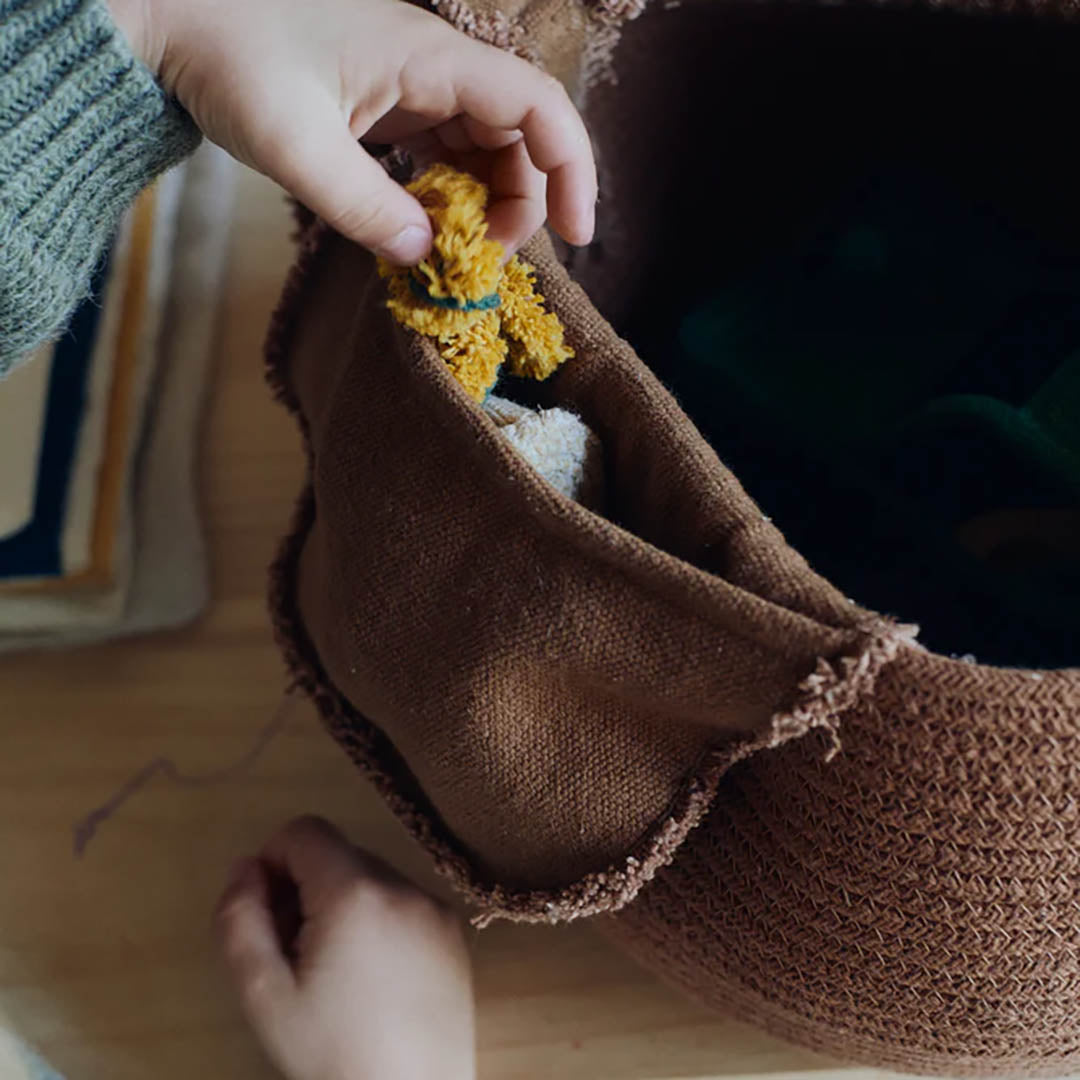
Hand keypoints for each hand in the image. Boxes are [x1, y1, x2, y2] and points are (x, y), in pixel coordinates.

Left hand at [107, 0, 596, 263]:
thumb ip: (365, 209)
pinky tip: (424, 227)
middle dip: (522, 203)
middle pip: (521, 135)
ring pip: (486, 147)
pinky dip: (448, 195)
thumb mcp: (296, 147)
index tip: (576, 234)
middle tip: (484, 261)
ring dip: (484, 205)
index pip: (538, 106)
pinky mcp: (389, 104)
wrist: (173, 16)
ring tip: (454, 252)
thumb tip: (427, 258)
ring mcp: (413, 84)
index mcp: (429, 57)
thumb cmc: (228, 57)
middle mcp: (435, 66)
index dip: (572, 170)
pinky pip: (444, 152)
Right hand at [215, 816, 474, 1079]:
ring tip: (334, 974)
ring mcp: (435, 905)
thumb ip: (240, 920)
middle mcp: (403, 884)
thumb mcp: (264, 995)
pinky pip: (402, 902)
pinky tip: (371, 980)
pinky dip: (377, 922)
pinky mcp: (455, 931)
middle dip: (305, 890)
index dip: (273, 862)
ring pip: (370, 878)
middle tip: (295, 956)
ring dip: (341, 907)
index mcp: (356, 891)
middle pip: (337, 854)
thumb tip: (245, 867)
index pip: (305, 830)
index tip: (268, 916)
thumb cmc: (332, 1052)